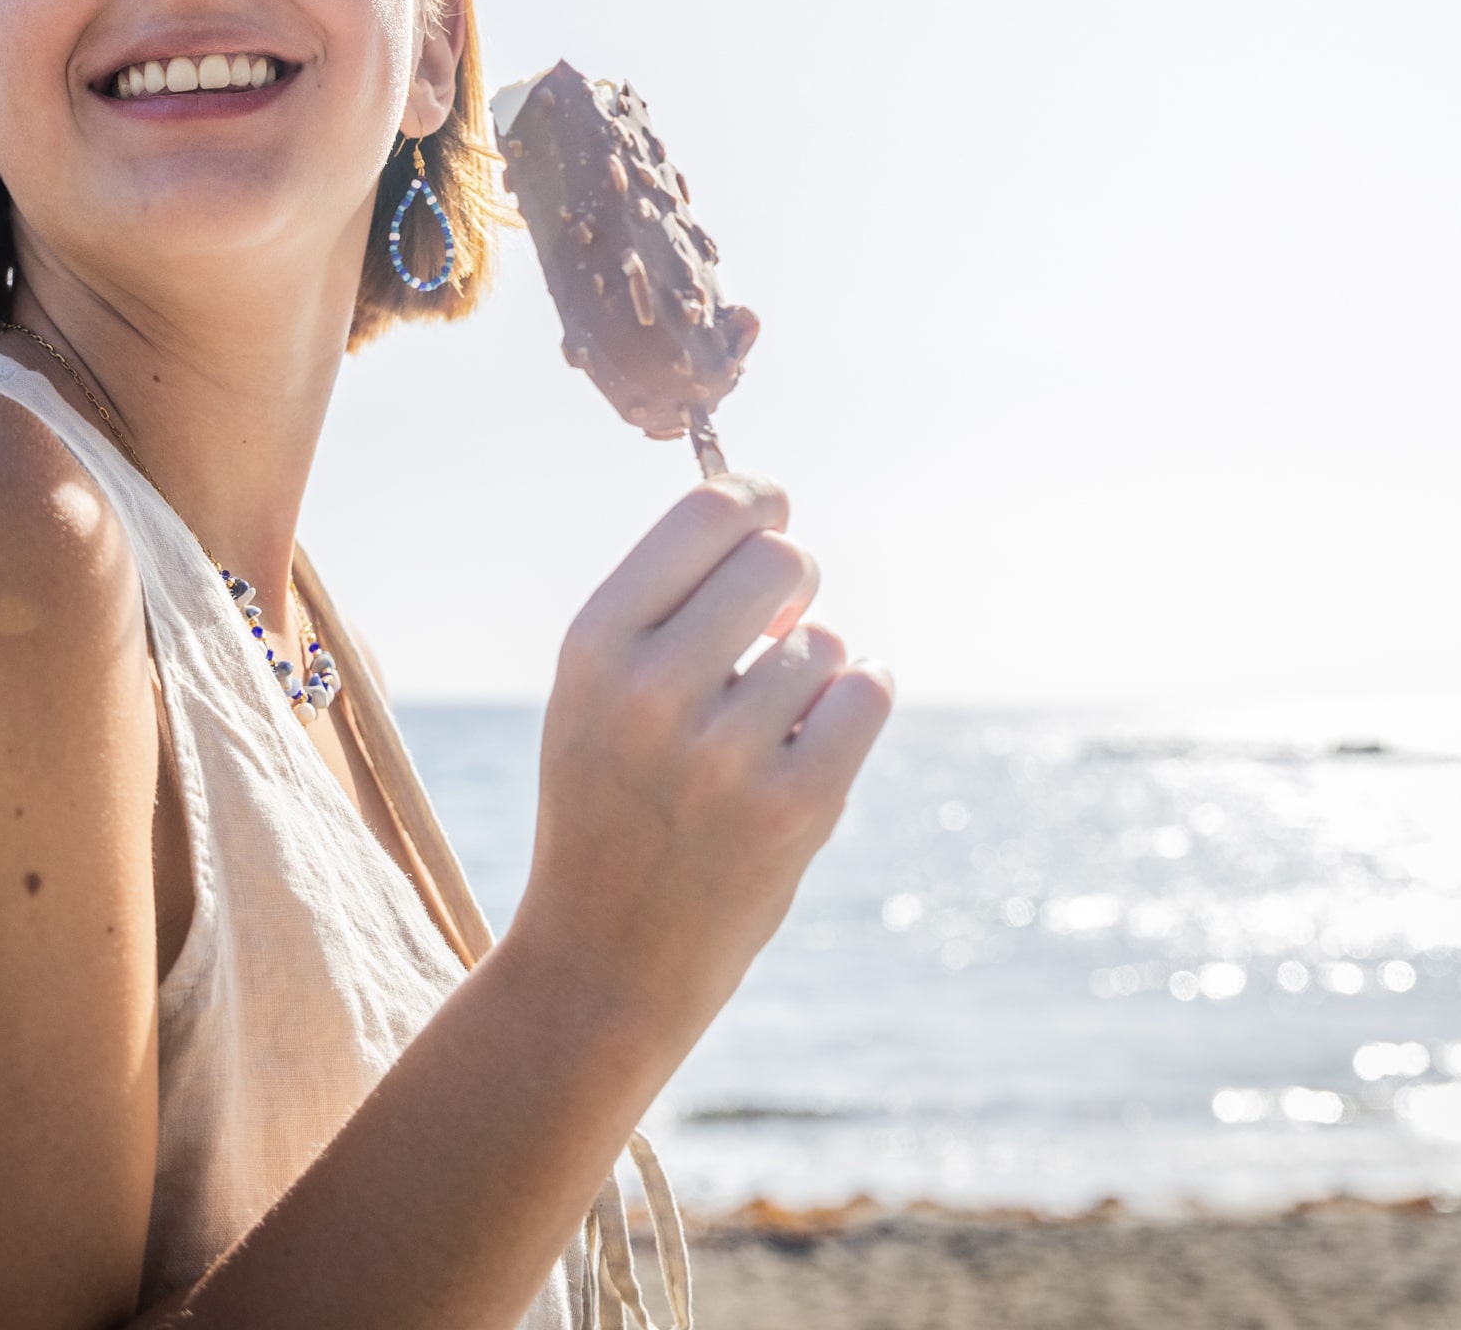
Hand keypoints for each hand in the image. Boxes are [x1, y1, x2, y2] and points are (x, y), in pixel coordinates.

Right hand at [502, 475, 891, 1055]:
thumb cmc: (608, 805)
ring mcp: (724, 753)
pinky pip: (868, 695)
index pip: (705, 513)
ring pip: (829, 642)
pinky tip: (820, 739)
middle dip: (794, 583)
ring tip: (765, 730)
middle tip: (776, 627)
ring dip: (816, 672)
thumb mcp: (592, 693)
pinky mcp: (793, 808)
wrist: (603, 961)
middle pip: (781, 560)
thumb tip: (769, 516)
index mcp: (593, 645)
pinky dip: (860, 702)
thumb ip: (664, 604)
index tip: (771, 517)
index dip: (757, 500)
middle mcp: (651, 689)